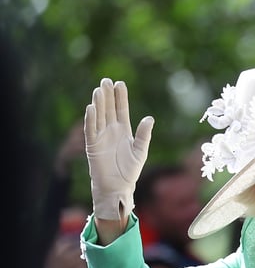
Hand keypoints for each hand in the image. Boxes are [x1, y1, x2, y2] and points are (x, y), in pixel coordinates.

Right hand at [83, 78, 152, 220]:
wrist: (118, 187)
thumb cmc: (129, 170)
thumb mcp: (140, 151)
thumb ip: (144, 135)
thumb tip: (149, 118)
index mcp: (123, 130)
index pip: (121, 110)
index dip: (120, 97)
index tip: (120, 83)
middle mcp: (111, 130)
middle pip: (109, 109)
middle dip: (108, 95)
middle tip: (106, 80)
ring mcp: (101, 137)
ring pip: (99, 116)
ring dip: (98, 103)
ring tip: (99, 89)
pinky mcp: (93, 145)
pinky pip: (91, 129)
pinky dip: (91, 119)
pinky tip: (92, 107)